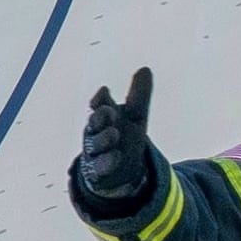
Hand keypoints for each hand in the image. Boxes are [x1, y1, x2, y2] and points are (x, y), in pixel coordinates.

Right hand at [78, 68, 156, 202]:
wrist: (122, 169)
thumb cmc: (125, 136)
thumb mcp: (136, 115)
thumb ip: (139, 94)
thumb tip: (145, 68)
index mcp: (104, 115)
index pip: (99, 103)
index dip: (101, 98)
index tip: (105, 91)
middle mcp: (96, 132)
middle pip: (95, 123)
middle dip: (100, 117)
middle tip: (108, 111)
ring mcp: (95, 152)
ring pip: (95, 145)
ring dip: (103, 139)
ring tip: (114, 133)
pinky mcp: (98, 171)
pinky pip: (99, 167)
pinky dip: (106, 161)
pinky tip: (116, 156)